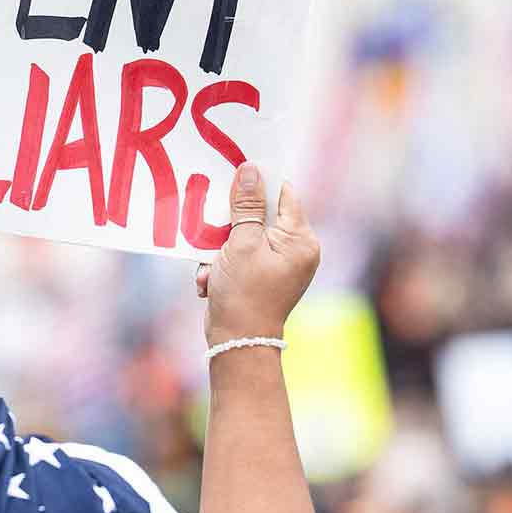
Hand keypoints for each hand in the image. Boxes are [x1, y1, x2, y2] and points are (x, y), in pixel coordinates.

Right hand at [195, 162, 320, 345]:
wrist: (237, 342)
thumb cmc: (243, 294)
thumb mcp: (240, 243)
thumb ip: (246, 205)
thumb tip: (251, 170)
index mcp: (301, 240)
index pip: (283, 194)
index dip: (259, 182)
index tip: (234, 173)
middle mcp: (296, 250)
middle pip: (261, 214)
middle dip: (232, 222)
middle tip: (214, 227)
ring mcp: (280, 264)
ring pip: (245, 235)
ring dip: (221, 247)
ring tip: (212, 266)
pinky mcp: (262, 275)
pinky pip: (240, 254)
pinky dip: (222, 262)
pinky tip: (210, 279)